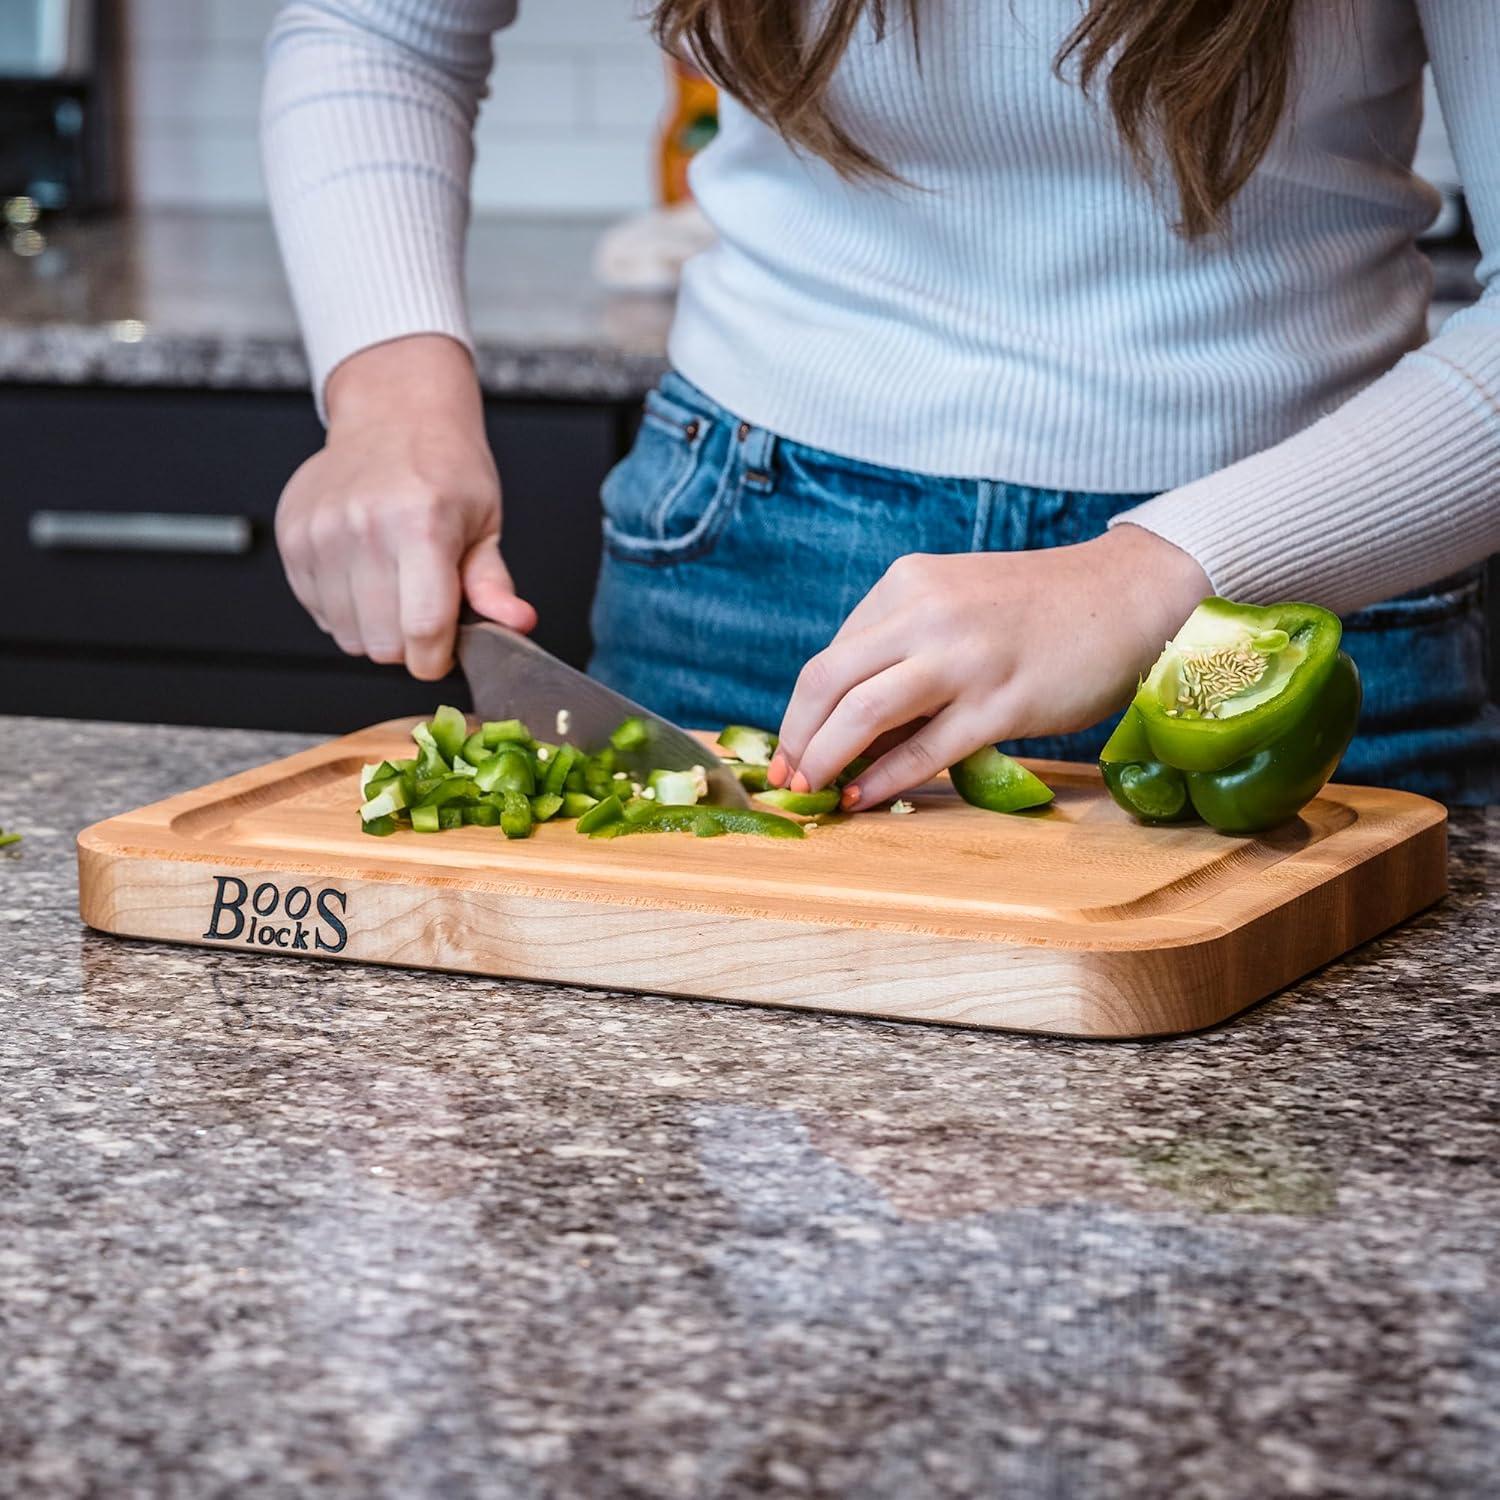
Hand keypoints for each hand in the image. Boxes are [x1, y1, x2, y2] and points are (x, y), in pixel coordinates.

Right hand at [275, 334, 535, 680]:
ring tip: (393, 583)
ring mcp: (321, 533)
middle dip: (409, 643)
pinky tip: (364, 573)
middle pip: (383, 644)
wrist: (393, 415)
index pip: (423, 629)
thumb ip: (493, 585)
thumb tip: (517, 624)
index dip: (436, 658)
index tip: (442, 652)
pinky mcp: (293, 538)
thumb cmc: (445, 467)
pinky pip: (318, 614)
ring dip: (375, 628)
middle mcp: (365, 528)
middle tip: (422, 604)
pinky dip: (344, 609)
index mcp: (422, 525)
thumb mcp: (484, 523)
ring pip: (348, 637)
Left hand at [769, 524, 1210, 808]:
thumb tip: (844, 719)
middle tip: (785, 778)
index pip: (832, 656)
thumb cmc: (1039, 608)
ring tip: (811, 791)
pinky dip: (882, 778)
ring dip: (825, 760)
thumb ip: (903, 645)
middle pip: (827, 681)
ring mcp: (965, 658)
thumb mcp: (956, 601)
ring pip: (864, 714)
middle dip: (796, 738)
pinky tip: (861, 795)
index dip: (802, 711)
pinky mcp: (1003, 703)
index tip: (791, 748)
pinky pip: (925, 750)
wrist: (1130, 594)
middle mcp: (928, 613)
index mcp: (908, 584)